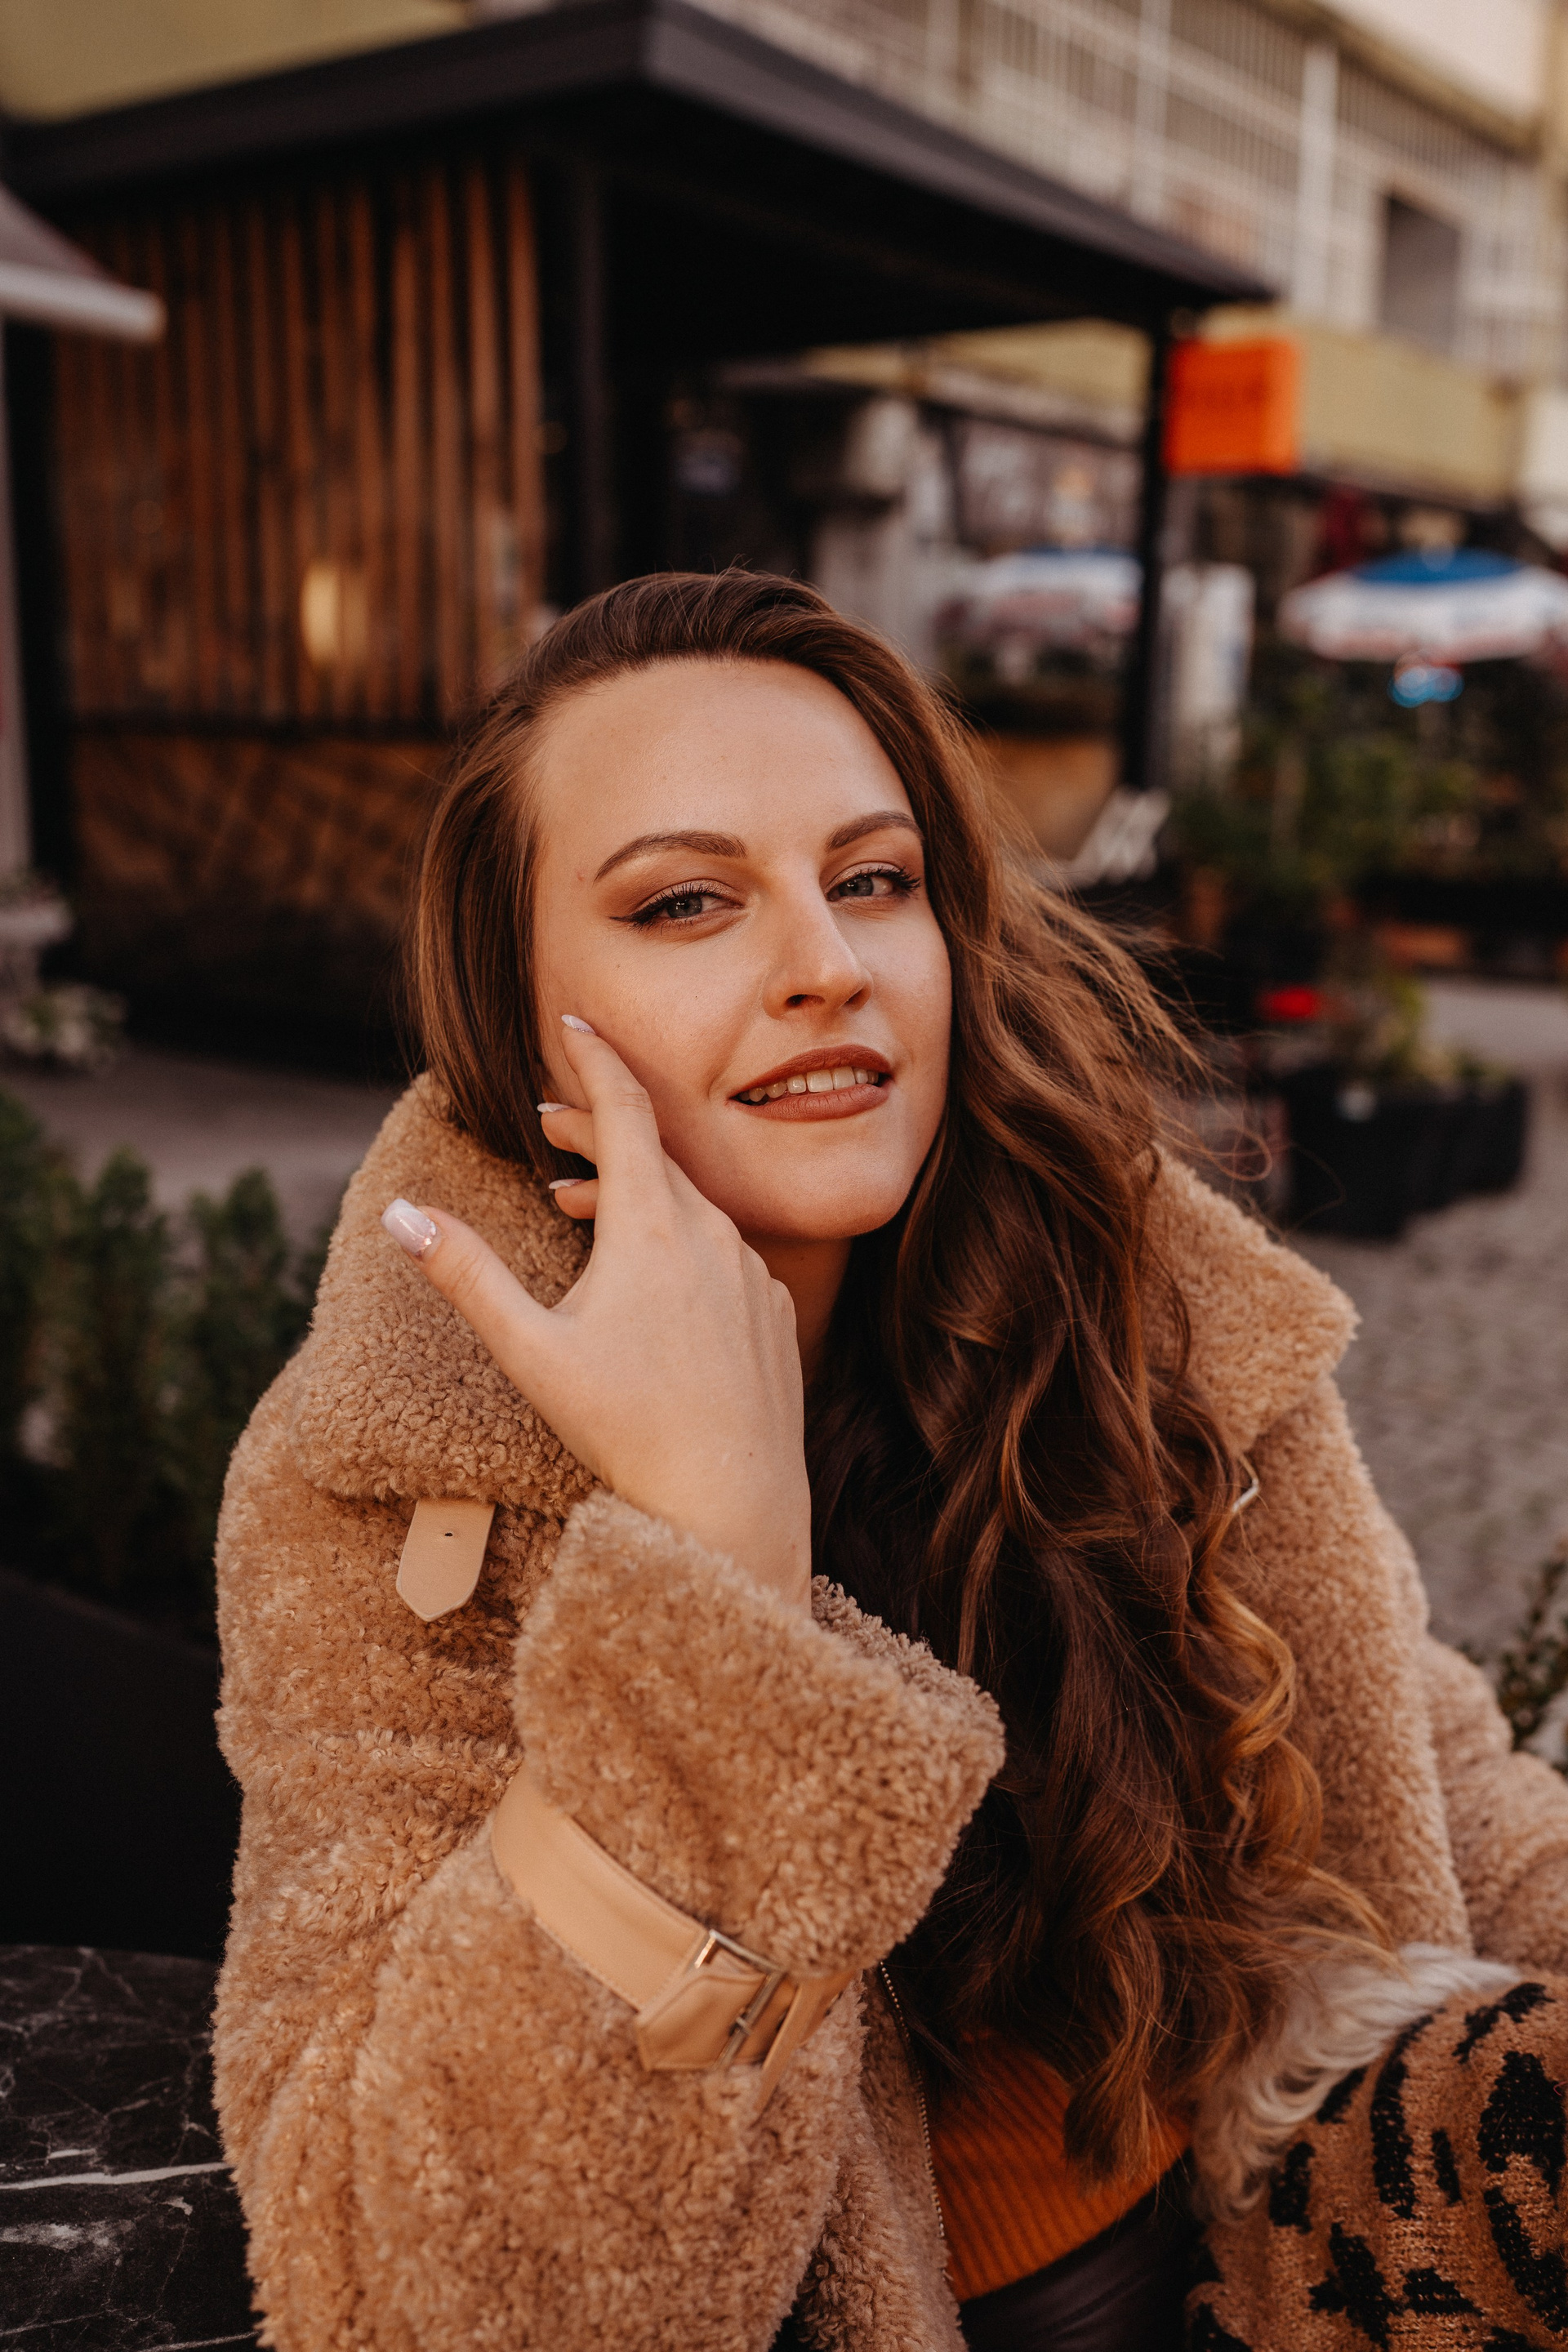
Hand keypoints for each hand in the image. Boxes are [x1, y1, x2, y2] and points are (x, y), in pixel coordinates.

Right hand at [383, 1021, 811, 1608]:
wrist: (734, 1505)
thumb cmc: (628, 1430)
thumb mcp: (531, 1351)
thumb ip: (466, 1275)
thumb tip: (399, 1214)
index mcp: (654, 1225)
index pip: (624, 1108)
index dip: (594, 1059)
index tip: (573, 1023)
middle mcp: (713, 1234)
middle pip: (653, 1153)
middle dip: (596, 1129)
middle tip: (547, 1122)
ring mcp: (751, 1274)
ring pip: (688, 1205)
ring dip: (632, 1189)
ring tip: (576, 1201)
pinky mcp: (773, 1314)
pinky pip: (721, 1252)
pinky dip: (678, 1237)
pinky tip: (647, 1276)